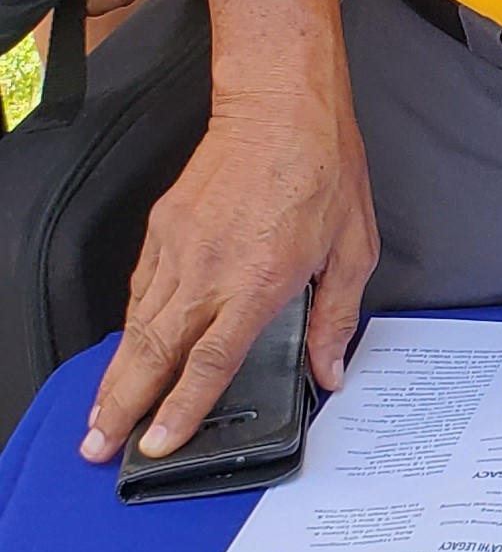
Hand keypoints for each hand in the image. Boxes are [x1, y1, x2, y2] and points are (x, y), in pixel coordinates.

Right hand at [79, 87, 378, 463]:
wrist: (281, 107)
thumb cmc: (322, 170)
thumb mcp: (352, 250)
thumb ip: (335, 318)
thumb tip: (329, 369)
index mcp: (258, 283)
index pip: (208, 363)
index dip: (180, 410)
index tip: (157, 443)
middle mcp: (210, 271)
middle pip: (154, 353)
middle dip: (121, 405)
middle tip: (99, 444)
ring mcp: (180, 247)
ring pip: (137, 324)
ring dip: (116, 373)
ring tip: (101, 412)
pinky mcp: (164, 226)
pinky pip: (140, 287)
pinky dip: (128, 325)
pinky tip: (126, 349)